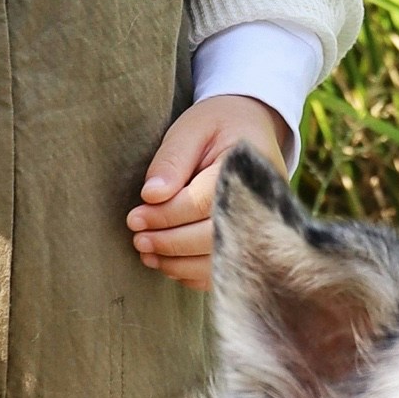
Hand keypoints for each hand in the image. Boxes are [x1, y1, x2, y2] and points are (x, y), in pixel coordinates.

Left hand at [127, 96, 291, 288]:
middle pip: (214, 238)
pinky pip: (226, 270)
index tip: (135, 218)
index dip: (166, 216)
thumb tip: (151, 195)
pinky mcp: (255, 240)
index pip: (203, 203)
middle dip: (170, 243)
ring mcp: (263, 225)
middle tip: (138, 239)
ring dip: (179, 264)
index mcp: (247, 167)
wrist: (251, 126)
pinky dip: (195, 274)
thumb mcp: (191, 127)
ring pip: (220, 261)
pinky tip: (170, 263)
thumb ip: (172, 159)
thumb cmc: (218, 124)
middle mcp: (262, 202)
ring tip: (148, 253)